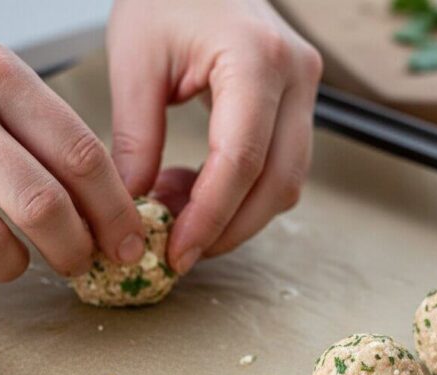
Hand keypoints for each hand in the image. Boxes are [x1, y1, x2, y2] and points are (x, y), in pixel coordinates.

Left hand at [107, 0, 322, 273]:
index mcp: (256, 59)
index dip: (209, 216)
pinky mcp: (296, 102)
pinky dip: (239, 193)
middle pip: (276, 182)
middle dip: (227, 230)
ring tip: (173, 212)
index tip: (175, 252)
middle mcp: (296, 76)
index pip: (241, 159)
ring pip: (285, 182)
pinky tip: (191, 189)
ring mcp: (304, 89)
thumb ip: (135, 136)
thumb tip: (132, 206)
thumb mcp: (135, 61)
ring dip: (234, 215)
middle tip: (176, 252)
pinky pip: (279, 166)